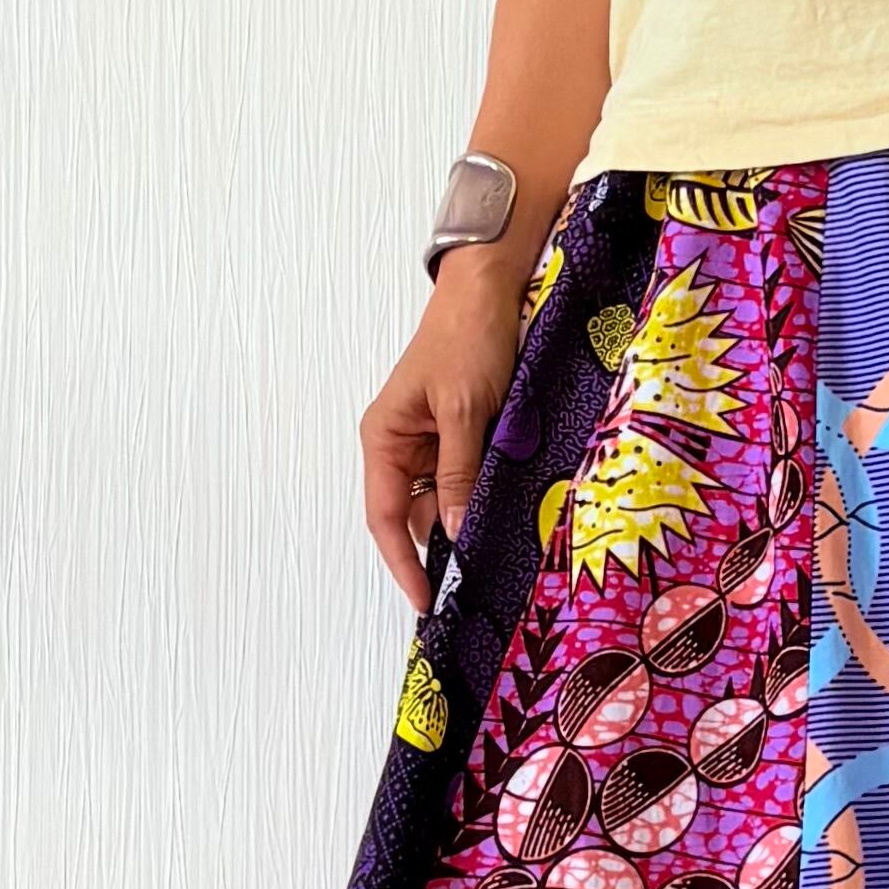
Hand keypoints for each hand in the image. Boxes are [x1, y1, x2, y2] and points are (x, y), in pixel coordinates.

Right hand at [362, 255, 525, 603]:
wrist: (490, 288)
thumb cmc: (466, 337)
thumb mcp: (464, 411)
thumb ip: (460, 474)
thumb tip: (457, 532)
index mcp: (384, 438)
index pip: (385, 517)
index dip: (403, 563)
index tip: (426, 599)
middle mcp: (400, 445)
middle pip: (414, 514)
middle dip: (440, 547)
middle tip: (472, 586)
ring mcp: (430, 441)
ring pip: (443, 499)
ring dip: (467, 520)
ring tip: (498, 550)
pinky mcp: (458, 434)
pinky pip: (464, 479)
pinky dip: (481, 497)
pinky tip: (504, 513)